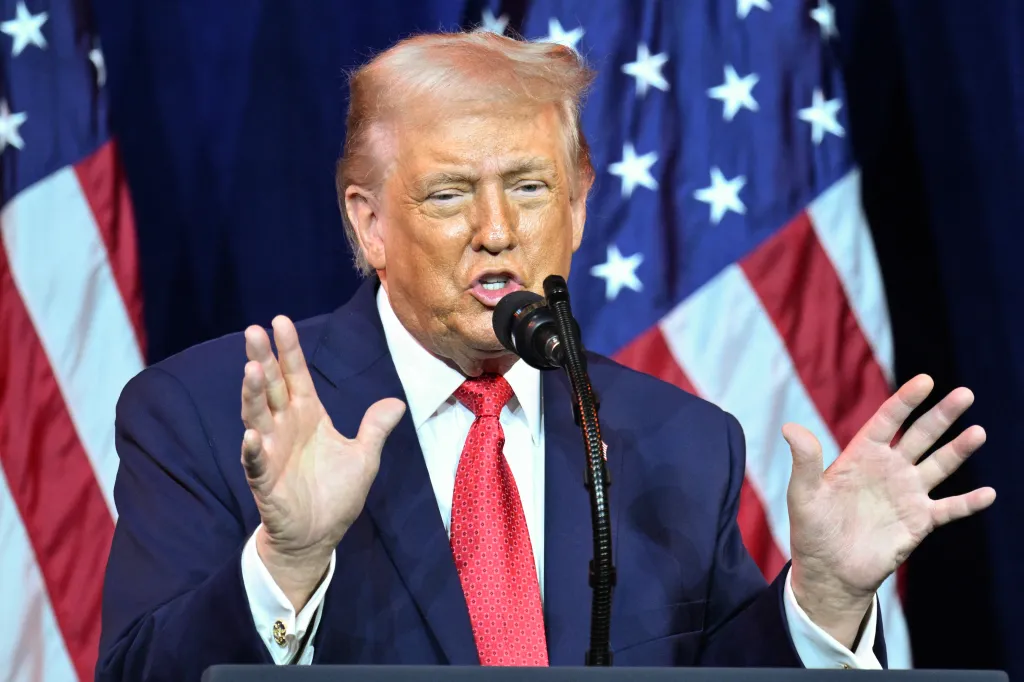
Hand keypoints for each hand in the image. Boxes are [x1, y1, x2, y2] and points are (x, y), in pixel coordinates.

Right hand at [240, 315, 405, 608]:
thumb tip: (397, 402)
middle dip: (262, 358)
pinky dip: (253, 448)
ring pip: (257, 416)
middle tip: (253, 331)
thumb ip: (375, 428)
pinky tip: (252, 434)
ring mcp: (271, 451)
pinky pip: (256, 461)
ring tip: (251, 370)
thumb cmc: (336, 494)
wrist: (319, 536)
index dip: (288, 349)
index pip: (296, 375)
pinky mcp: (264, 480)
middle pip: (271, 387)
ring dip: (253, 394)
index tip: (280, 321)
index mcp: (308, 416)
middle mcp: (285, 427)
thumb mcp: (364, 457)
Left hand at [784, 374, 994, 646]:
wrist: (829, 571)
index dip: (905, 400)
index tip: (926, 381)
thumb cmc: (812, 531)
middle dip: (942, 415)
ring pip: (939, 465)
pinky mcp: (919, 522)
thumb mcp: (803, 495)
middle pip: (920, 436)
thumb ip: (804, 462)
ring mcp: (907, 494)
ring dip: (959, 450)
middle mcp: (889, 469)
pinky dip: (969, 503)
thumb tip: (789, 428)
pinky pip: (949, 509)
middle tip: (965, 394)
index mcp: (862, 456)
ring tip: (978, 432)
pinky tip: (989, 493)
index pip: (887, 421)